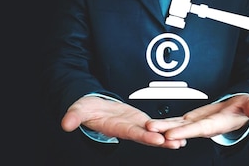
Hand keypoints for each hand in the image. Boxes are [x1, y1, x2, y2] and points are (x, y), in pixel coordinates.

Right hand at [61, 96, 186, 148]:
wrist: (91, 106)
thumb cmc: (85, 109)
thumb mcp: (77, 111)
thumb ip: (73, 118)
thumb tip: (65, 124)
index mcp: (114, 127)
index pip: (130, 132)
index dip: (143, 136)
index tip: (155, 138)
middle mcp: (127, 129)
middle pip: (146, 136)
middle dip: (161, 140)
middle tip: (176, 143)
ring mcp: (134, 125)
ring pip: (153, 133)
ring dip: (167, 137)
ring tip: (183, 140)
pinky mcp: (139, 120)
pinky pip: (155, 126)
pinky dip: (166, 129)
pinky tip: (180, 132)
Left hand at [145, 94, 248, 140]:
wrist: (238, 110)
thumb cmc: (243, 107)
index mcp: (216, 124)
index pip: (198, 129)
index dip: (184, 131)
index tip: (171, 134)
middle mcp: (203, 127)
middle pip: (182, 129)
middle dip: (166, 130)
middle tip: (150, 129)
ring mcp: (195, 124)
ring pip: (176, 126)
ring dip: (161, 126)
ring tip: (147, 126)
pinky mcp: (190, 120)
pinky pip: (175, 122)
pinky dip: (165, 123)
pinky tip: (153, 124)